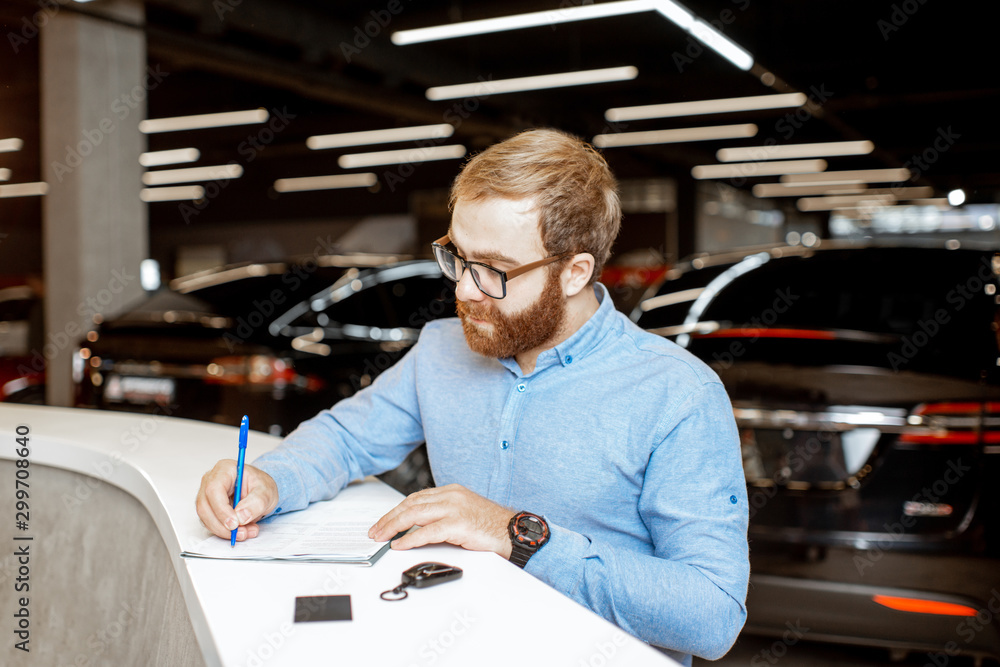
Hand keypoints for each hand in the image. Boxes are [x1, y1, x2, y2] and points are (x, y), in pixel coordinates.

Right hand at [196, 460, 278, 541]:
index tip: (235, 523)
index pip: (214, 489)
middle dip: (222, 524)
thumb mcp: (267, 491)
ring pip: (205, 517)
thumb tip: (241, 516)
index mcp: (224, 469)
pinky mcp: (208, 508)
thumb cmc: (261, 486)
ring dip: (224, 531)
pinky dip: (224, 532)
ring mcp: (207, 495)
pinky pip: (210, 523)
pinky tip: (241, 531)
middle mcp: (211, 480)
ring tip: (246, 532)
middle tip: (241, 533)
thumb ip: (256, 502)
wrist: (260, 492)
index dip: (221, 509)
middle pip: (205, 505)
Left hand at [368, 484, 513, 557]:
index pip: (416, 498)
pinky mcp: (457, 524)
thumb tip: (418, 528)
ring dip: (393, 526)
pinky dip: (409, 539)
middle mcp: (451, 496)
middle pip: (410, 504)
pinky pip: (426, 532)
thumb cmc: (491, 526)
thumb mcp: (464, 513)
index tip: (385, 521)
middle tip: (376, 531)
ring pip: (414, 514)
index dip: (397, 510)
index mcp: (451, 491)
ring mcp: (454, 508)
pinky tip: (400, 545)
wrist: (512, 531)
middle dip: (389, 518)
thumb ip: (443, 515)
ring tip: (382, 537)